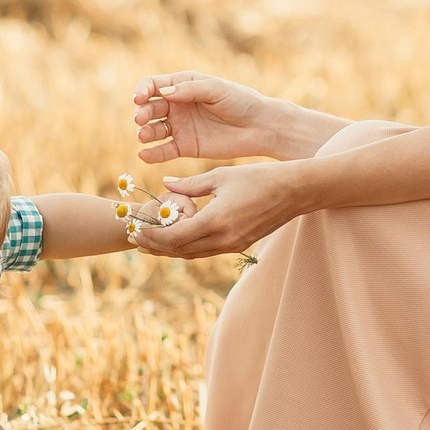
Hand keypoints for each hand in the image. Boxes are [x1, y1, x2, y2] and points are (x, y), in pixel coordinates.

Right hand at [131, 71, 300, 162]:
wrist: (260, 127)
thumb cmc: (241, 101)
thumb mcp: (217, 90)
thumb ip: (191, 90)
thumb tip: (163, 92)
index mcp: (183, 85)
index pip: (153, 85)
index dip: (142, 90)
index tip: (139, 98)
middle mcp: (177, 105)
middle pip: (150, 108)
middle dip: (142, 113)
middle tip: (141, 119)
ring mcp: (180, 127)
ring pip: (153, 129)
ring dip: (145, 132)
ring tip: (144, 135)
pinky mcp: (185, 147)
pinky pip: (164, 151)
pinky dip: (152, 154)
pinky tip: (145, 156)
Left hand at [143, 161, 310, 259]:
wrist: (295, 192)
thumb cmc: (259, 177)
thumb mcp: (221, 175)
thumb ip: (190, 183)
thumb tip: (166, 183)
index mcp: (216, 221)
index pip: (174, 237)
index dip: (151, 237)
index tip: (135, 230)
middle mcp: (223, 239)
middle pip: (180, 250)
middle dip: (155, 247)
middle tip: (135, 241)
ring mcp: (233, 245)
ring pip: (193, 254)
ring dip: (170, 251)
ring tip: (151, 245)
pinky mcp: (240, 245)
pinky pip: (207, 251)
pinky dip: (188, 248)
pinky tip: (178, 241)